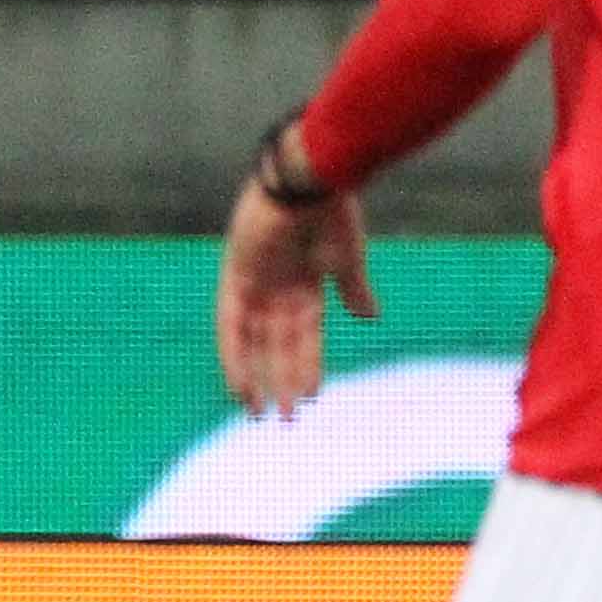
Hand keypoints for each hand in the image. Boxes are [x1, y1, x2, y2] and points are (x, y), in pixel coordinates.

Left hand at [216, 135, 376, 417]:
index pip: (303, 339)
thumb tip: (371, 318)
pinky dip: (234, 358)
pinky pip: (230, 329)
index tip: (309, 399)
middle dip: (280, 383)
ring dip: (256, 379)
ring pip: (254, 346)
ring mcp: (255, 287)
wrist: (310, 179)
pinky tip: (239, 388)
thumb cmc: (333, 212)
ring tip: (259, 414)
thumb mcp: (347, 260)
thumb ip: (354, 291)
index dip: (306, 368)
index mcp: (306, 288)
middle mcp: (277, 292)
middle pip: (276, 348)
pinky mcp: (236, 281)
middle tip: (282, 421)